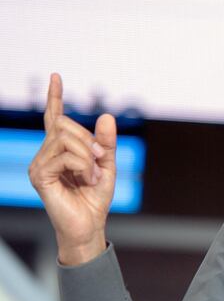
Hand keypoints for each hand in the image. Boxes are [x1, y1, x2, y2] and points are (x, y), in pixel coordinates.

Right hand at [28, 73, 117, 264]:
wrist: (89, 224)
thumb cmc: (95, 197)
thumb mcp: (107, 164)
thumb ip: (106, 141)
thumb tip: (106, 115)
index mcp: (60, 149)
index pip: (54, 117)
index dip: (55, 96)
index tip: (55, 75)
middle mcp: (46, 153)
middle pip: (66, 125)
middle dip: (89, 139)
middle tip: (99, 160)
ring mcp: (40, 164)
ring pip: (66, 138)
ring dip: (87, 154)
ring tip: (91, 174)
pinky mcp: (40, 176)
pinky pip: (65, 155)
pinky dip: (83, 164)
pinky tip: (86, 178)